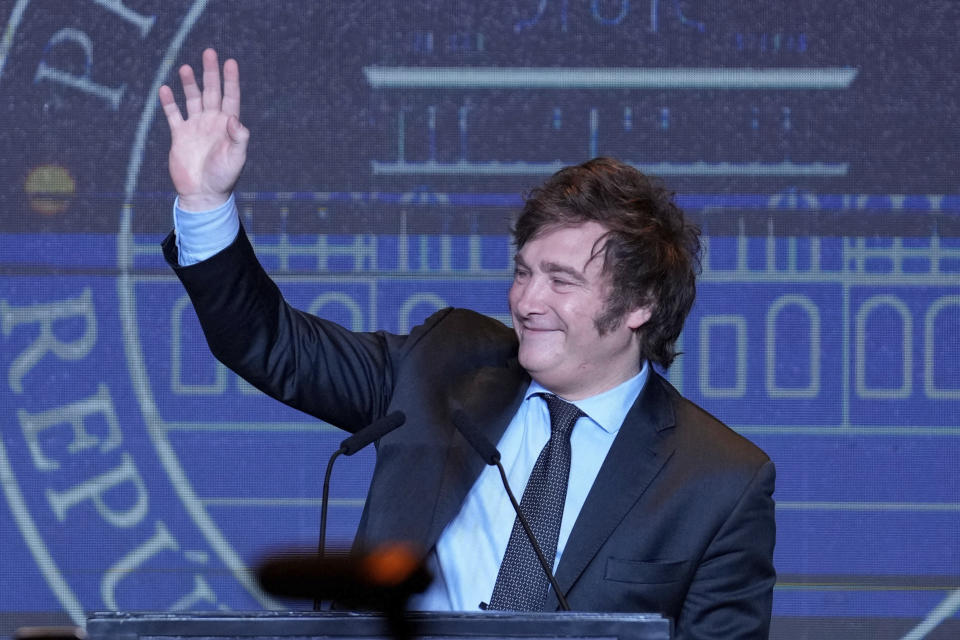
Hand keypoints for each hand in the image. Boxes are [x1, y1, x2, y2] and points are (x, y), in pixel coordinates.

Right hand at [158, 48, 248, 211]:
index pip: (230, 97)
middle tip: (209, 52)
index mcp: (228, 126)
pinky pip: (173, 114)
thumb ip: (238, 137)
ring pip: (192, 99)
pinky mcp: (179, 135)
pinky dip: (169, 102)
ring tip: (185, 68)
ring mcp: (195, 127)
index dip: (230, 80)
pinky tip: (165, 89)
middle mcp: (212, 122)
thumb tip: (233, 117)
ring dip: (189, 84)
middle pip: (211, 92)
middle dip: (210, 73)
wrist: (203, 194)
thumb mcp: (236, 158)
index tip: (230, 62)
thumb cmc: (223, 178)